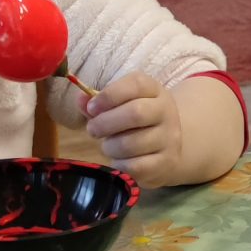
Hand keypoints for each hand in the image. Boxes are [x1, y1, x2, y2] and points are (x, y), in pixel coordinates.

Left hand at [84, 72, 189, 186]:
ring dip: (110, 147)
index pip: (136, 84)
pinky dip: (119, 164)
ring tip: (108, 146)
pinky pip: (135, 166)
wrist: (168, 146)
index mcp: (154, 90)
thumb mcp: (121, 105)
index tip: (91, 107)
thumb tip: (81, 100)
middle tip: (92, 130)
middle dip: (105, 123)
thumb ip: (99, 102)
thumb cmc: (136, 122)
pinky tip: (118, 160)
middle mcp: (166, 111)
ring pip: (131, 143)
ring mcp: (169, 138)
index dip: (109, 95)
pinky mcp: (166, 162)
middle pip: (135, 113)